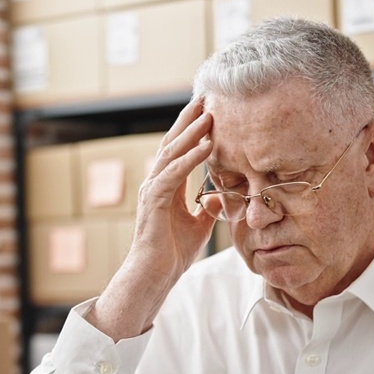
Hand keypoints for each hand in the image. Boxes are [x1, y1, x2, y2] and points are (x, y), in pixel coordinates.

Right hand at [129, 97, 216, 280]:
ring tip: (210, 114)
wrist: (154, 276)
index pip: (180, 150)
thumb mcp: (199, 227)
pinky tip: (207, 145)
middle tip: (206, 97)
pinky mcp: (155, 201)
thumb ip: (208, 209)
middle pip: (173, 142)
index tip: (209, 110)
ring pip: (173, 153)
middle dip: (190, 120)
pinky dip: (191, 158)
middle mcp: (156, 182)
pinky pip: (174, 173)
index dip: (193, 129)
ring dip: (193, 132)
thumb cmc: (171, 254)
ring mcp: (153, 190)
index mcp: (166, 187)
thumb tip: (221, 197)